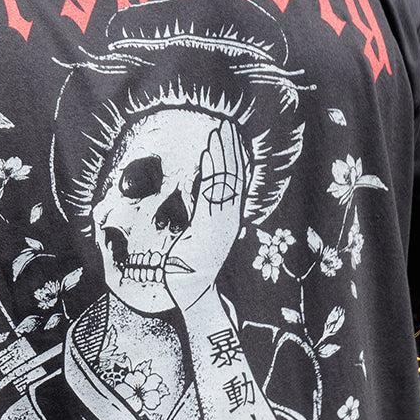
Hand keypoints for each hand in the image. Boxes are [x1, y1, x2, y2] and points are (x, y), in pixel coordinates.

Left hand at [165, 120, 245, 313]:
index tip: (228, 138)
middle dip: (230, 150)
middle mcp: (227, 219)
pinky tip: (209, 152)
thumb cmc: (186, 269)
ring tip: (220, 131)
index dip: (231, 159)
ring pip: (226, 180)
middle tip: (228, 125)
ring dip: (222, 154)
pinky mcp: (212, 227)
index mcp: (225, 220)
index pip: (232, 182)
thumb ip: (195, 217)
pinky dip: (212, 170)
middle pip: (233, 177)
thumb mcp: (192, 236)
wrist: (191, 294)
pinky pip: (214, 192)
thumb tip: (191, 199)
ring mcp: (222, 222)